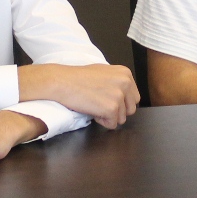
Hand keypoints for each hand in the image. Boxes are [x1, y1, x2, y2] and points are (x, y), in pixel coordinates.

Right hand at [18, 63, 139, 127]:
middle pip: (130, 109)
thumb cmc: (78, 77)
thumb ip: (117, 82)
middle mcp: (126, 83)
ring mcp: (119, 96)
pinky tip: (91, 109)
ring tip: (94, 105)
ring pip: (122, 119)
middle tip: (100, 104)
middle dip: (117, 111)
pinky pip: (112, 124)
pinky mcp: (111, 109)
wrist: (62, 82)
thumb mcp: (104, 72)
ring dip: (108, 116)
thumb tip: (124, 95)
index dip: (120, 103)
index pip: (134, 98)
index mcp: (125, 74)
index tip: (106, 99)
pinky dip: (101, 121)